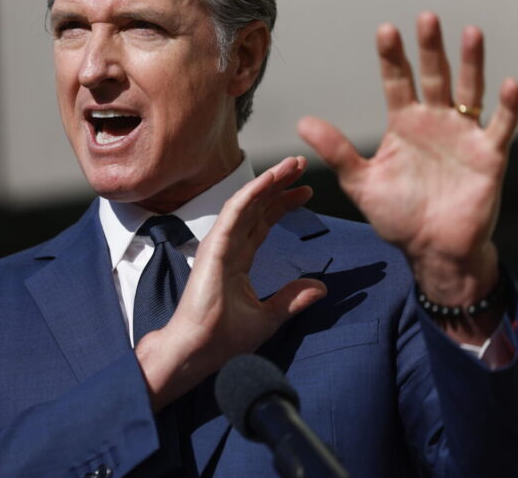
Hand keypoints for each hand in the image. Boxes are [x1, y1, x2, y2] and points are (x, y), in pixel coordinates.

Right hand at [135, 156, 326, 409]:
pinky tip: (269, 180)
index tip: (306, 193)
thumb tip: (321, 288)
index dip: (282, 205)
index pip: (262, 224)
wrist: (196, 353)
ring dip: (268, 181)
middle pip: (256, 207)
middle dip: (278, 185)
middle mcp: (227, 248)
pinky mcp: (213, 247)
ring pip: (246, 203)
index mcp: (237, 261)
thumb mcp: (268, 317)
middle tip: (300, 166)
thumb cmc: (222, 340)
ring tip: (291, 165)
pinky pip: (234, 213)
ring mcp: (218, 245)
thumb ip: (291, 299)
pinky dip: (251, 194)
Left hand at [298, 12, 517, 311]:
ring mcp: (464, 136)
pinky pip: (501, 126)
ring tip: (471, 33)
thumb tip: (302, 122)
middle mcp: (435, 123)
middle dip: (430, 48)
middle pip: (434, 76)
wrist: (432, 250)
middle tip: (426, 18)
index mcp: (404, 125)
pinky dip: (508, 106)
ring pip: (470, 91)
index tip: (386, 29)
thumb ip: (337, 150)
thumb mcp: (361, 182)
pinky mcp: (489, 156)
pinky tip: (508, 84)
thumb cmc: (398, 216)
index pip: (397, 82)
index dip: (392, 57)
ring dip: (471, 63)